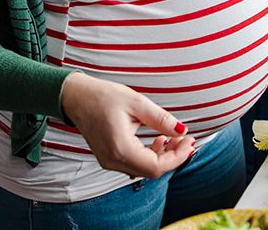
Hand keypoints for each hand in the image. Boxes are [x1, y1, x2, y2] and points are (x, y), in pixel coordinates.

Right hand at [60, 72, 193, 177]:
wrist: (76, 97)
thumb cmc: (104, 97)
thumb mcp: (137, 103)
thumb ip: (161, 119)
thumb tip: (182, 131)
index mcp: (120, 149)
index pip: (156, 166)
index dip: (178, 157)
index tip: (190, 141)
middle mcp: (113, 161)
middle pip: (151, 171)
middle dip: (172, 157)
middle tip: (186, 139)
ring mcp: (109, 162)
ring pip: (144, 169)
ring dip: (162, 157)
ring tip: (171, 137)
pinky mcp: (109, 158)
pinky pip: (134, 165)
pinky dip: (150, 156)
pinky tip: (157, 140)